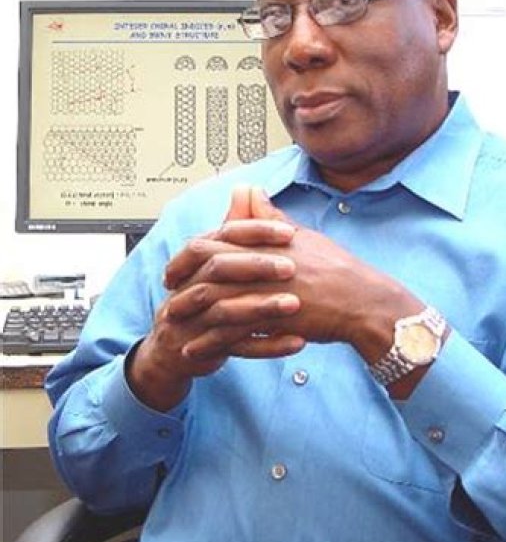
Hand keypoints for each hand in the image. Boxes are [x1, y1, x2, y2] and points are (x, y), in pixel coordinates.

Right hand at [127, 187, 303, 410]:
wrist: (171, 353)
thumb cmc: (200, 301)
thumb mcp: (216, 263)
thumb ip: (234, 229)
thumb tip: (247, 188)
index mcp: (196, 262)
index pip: (222, 236)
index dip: (254, 231)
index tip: (289, 232)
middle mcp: (188, 287)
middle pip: (218, 270)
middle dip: (256, 267)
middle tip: (292, 267)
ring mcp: (192, 321)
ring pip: (226, 311)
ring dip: (262, 307)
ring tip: (295, 305)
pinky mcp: (202, 350)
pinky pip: (236, 348)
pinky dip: (267, 346)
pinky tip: (297, 341)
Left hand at [166, 190, 423, 366]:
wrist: (363, 301)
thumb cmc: (337, 269)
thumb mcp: (302, 237)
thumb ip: (269, 218)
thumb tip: (249, 190)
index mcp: (267, 241)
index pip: (216, 239)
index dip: (190, 252)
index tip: (176, 264)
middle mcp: (263, 263)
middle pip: (207, 268)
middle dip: (181, 281)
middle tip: (166, 293)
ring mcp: (268, 291)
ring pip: (214, 300)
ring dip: (189, 313)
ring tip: (171, 324)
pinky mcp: (275, 320)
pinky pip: (232, 333)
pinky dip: (209, 342)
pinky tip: (194, 350)